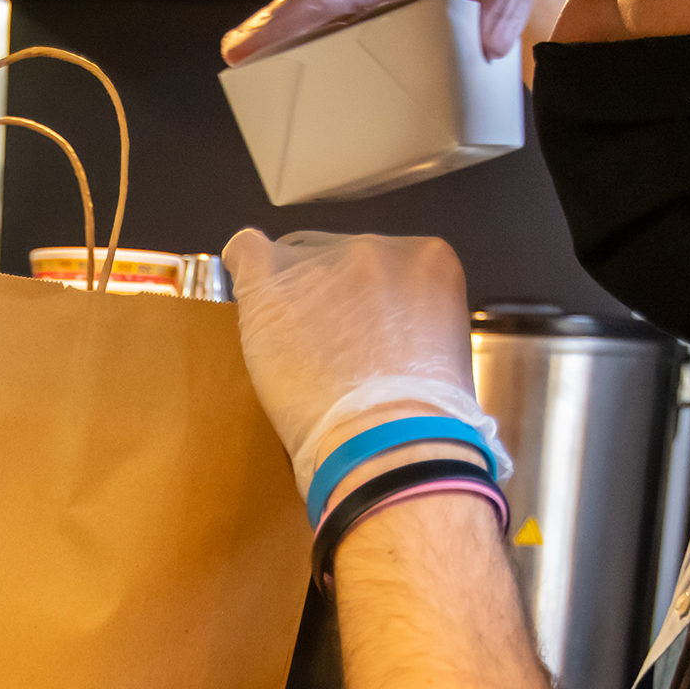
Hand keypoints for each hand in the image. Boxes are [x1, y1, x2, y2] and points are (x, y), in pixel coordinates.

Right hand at [221, 0, 579, 67]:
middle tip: (237, 73)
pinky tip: (288, 86)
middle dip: (267, 40)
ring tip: (252, 92)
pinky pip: (323, 27)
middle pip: (302, 11)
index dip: (284, 22)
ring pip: (307, 20)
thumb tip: (494, 48)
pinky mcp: (360, 6)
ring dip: (275, 49)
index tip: (244, 47)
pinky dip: (300, 50)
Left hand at [222, 229, 500, 509]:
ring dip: (291, 300)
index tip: (361, 335)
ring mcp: (325, 259)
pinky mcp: (274, 279)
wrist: (388, 441)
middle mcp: (378, 247)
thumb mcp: (443, 352)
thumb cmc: (423, 419)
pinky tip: (252, 302)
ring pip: (292, 262)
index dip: (366, 300)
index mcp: (429, 259)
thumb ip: (414, 322)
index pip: (384, 261)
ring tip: (297, 355)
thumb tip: (383, 329)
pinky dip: (245, 273)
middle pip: (336, 256)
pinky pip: (245, 252)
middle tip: (327, 354)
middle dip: (329, 297)